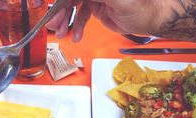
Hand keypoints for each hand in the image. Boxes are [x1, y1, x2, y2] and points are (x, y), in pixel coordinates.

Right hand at [47, 0, 161, 41]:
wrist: (149, 19)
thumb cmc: (141, 6)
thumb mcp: (117, 0)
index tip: (46, 4)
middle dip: (60, 10)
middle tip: (53, 23)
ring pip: (72, 5)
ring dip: (66, 20)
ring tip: (62, 32)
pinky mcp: (96, 6)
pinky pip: (81, 15)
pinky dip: (77, 26)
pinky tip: (75, 35)